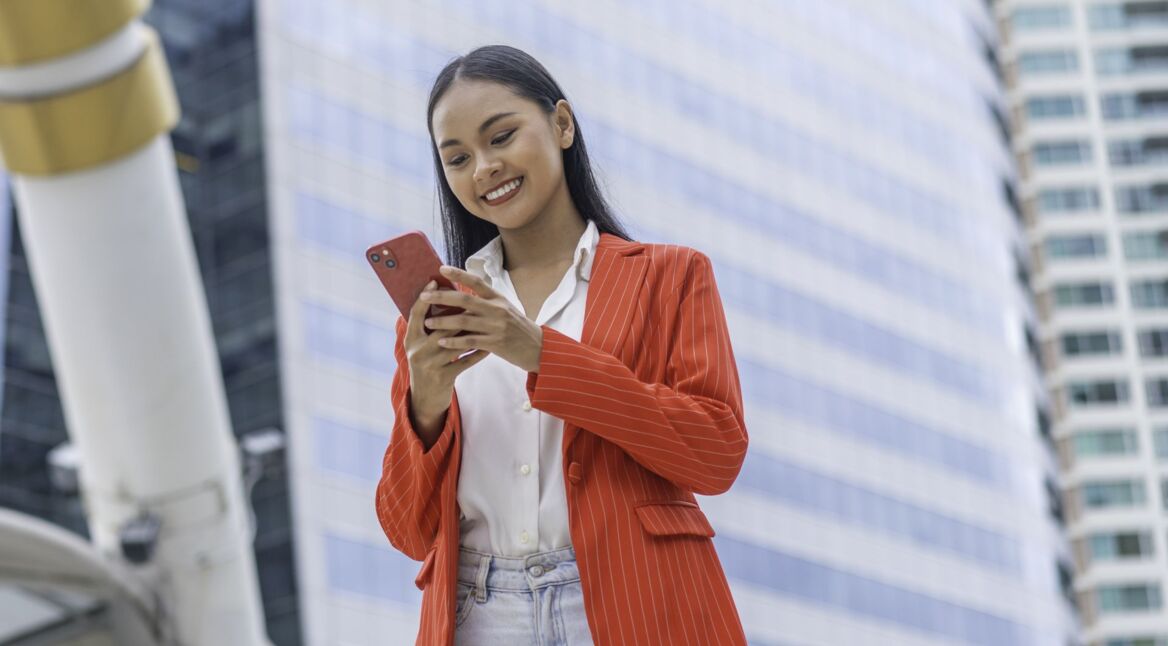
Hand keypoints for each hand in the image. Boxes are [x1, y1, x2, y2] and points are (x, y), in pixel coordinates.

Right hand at [403, 279, 490, 418]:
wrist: (426, 399)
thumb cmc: (427, 364)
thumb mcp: (421, 345)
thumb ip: (427, 325)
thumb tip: (439, 296)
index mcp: (410, 339)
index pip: (416, 313)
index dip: (425, 296)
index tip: (435, 281)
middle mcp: (417, 351)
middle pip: (440, 326)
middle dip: (457, 312)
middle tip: (473, 299)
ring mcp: (430, 365)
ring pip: (454, 342)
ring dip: (471, 330)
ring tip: (486, 319)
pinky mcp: (444, 377)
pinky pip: (465, 361)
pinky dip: (478, 352)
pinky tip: (489, 345)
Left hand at [420, 266, 543, 372]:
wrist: (538, 348)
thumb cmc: (518, 328)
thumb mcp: (506, 310)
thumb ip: (486, 303)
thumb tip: (461, 298)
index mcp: (498, 299)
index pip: (476, 282)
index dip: (458, 274)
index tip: (441, 268)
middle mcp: (497, 310)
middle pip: (465, 300)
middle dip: (442, 298)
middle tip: (423, 296)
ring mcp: (496, 327)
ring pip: (464, 321)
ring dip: (443, 322)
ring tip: (427, 322)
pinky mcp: (495, 343)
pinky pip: (470, 341)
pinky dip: (454, 342)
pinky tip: (441, 342)